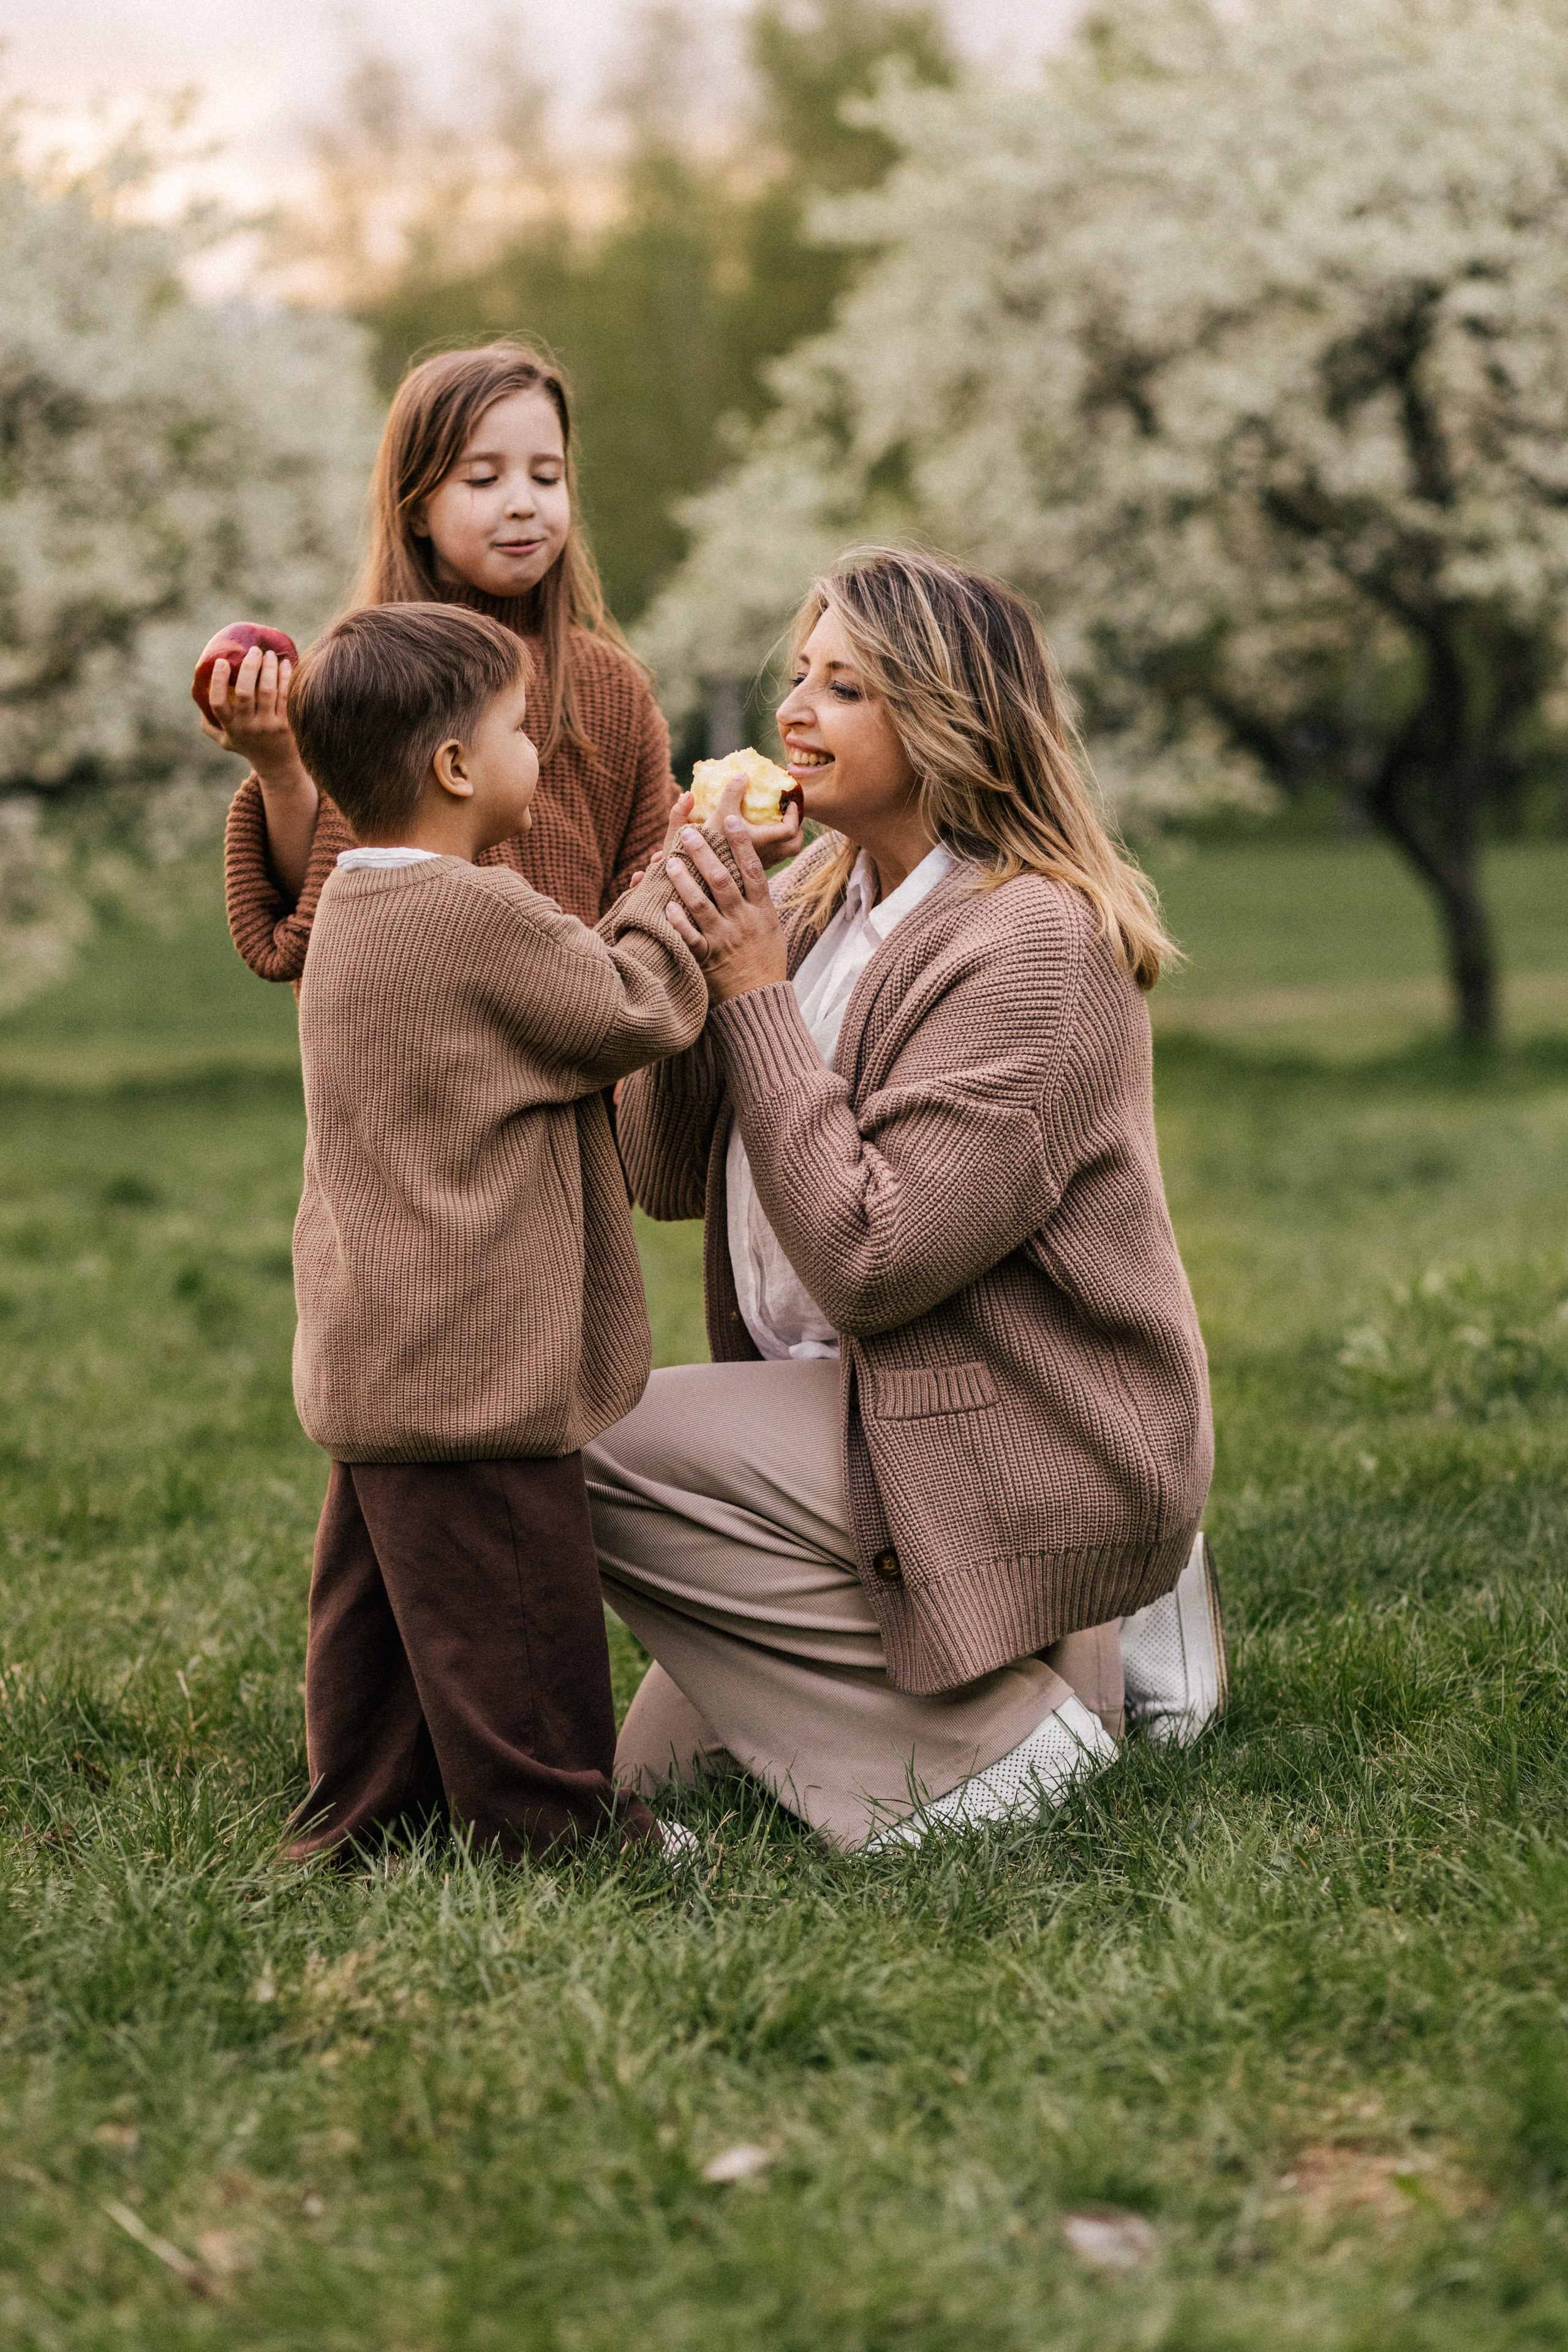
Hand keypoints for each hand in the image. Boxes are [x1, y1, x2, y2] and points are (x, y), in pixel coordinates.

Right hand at [199, 644, 311, 792]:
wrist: (277, 766)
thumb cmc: (248, 746)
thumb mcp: (225, 740)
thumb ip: (209, 724)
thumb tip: (197, 697)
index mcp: (231, 727)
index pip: (218, 703)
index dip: (218, 681)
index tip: (222, 662)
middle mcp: (249, 727)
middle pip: (246, 693)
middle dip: (250, 667)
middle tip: (254, 650)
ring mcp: (269, 726)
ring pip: (269, 691)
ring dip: (269, 668)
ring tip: (269, 654)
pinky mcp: (288, 725)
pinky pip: (286, 696)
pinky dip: (286, 677)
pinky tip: (286, 664)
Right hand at [661, 774, 804, 868]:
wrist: (696, 882)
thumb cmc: (706, 848)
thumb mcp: (718, 814)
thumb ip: (730, 792)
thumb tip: (742, 774)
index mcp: (763, 843)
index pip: (791, 830)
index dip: (795, 815)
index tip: (789, 803)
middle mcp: (766, 859)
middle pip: (794, 846)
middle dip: (796, 830)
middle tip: (788, 815)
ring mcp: (760, 870)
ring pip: (784, 856)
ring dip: (785, 840)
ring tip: (775, 826)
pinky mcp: (752, 878)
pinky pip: (773, 861)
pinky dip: (773, 849)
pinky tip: (760, 841)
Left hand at [664, 817, 787, 1001]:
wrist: (760, 1000)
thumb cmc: (765, 961)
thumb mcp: (771, 928)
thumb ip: (759, 901)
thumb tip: (750, 870)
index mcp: (762, 911)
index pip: (753, 870)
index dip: (741, 843)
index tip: (729, 819)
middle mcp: (743, 921)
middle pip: (723, 880)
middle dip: (704, 854)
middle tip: (688, 833)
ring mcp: (725, 939)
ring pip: (702, 904)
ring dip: (684, 881)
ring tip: (669, 861)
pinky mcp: (708, 958)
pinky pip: (690, 938)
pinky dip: (678, 922)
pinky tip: (666, 906)